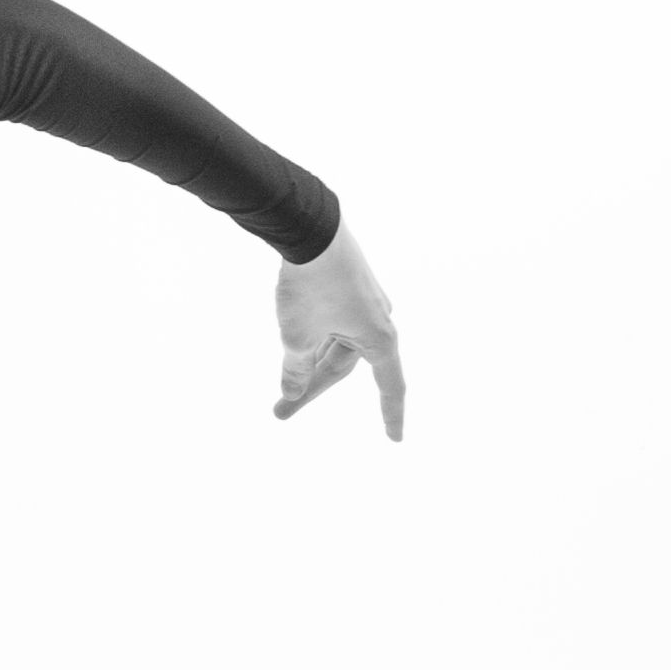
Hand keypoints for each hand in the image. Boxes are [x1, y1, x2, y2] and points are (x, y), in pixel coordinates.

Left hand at [273, 222, 404, 438]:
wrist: (311, 229)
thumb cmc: (310, 286)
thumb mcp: (297, 338)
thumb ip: (296, 370)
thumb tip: (293, 392)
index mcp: (380, 339)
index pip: (390, 388)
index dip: (391, 416)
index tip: (394, 440)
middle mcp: (380, 322)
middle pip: (343, 368)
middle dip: (310, 390)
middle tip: (278, 413)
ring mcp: (365, 304)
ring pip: (334, 346)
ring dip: (307, 365)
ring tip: (276, 385)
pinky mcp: (349, 290)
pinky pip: (332, 327)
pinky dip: (312, 342)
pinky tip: (292, 347)